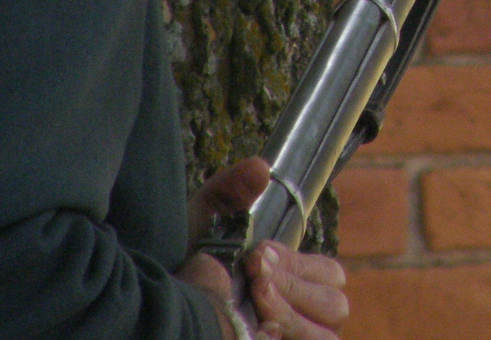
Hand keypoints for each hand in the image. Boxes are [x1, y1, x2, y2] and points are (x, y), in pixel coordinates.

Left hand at [177, 158, 348, 339]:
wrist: (155, 302)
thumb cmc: (184, 262)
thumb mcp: (205, 220)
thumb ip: (232, 189)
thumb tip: (260, 168)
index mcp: (297, 280)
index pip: (331, 274)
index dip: (298, 264)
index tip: (259, 254)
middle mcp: (304, 315)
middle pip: (335, 304)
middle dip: (294, 287)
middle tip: (255, 277)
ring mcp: (292, 338)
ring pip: (324, 335)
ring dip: (290, 314)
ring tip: (253, 301)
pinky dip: (285, 337)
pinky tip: (255, 329)